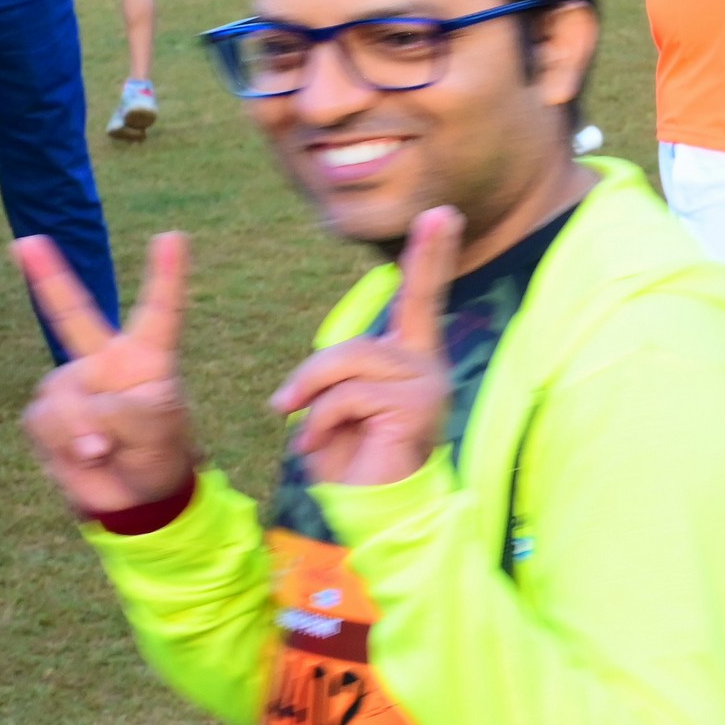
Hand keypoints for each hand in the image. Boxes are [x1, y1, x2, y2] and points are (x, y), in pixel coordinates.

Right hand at [15, 231, 197, 514]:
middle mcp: (102, 362)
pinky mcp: (44, 413)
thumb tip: (89, 423)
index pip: (159, 312)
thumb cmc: (159, 452)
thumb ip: (133, 416)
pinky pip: (47, 423)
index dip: (166, 275)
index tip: (173, 236)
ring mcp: (69, 385)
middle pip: (72, 314)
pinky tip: (86, 455)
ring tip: (110, 449)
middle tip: (28, 240)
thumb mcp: (163, 433)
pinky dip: (67, 445)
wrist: (129, 494)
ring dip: (87, 433)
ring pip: (64, 400)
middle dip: (47, 276)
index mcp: (147, 357)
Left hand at [269, 207, 460, 488]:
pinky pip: (347, 396)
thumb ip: (332, 375)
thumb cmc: (352, 463)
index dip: (429, 256)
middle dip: (316, 376)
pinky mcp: (416, 405)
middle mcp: (427, 367)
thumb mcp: (331, 406)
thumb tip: (307, 381)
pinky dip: (323, 423)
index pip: (419, 300)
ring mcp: (427, 385)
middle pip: (356, 344)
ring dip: (314, 403)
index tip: (440, 212)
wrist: (375, 512)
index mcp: (410, 362)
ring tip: (311, 434)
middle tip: (284, 407)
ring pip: (347, 365)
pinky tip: (326, 447)